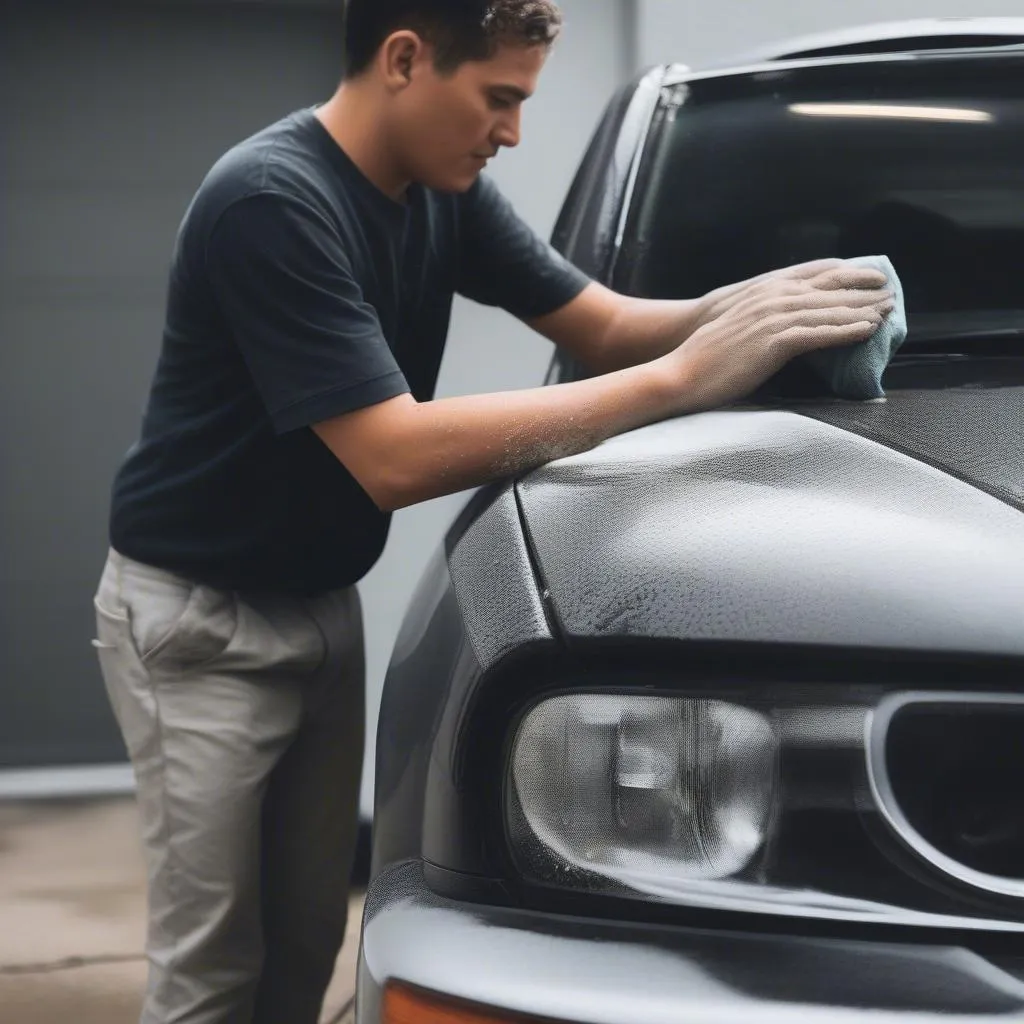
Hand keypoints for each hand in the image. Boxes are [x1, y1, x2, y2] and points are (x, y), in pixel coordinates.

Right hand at [662, 262, 893, 413]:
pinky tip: (868, 330)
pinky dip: (847, 330)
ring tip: (888, 311)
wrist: (679, 375)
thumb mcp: (734, 328)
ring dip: (862, 309)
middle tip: (890, 292)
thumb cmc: (703, 359)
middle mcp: (769, 298)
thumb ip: (761, 320)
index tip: (869, 277)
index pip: (812, 276)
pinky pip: (819, 333)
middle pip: (827, 288)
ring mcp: (771, 318)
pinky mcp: (773, 342)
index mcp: (760, 292)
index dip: (844, 274)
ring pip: (828, 309)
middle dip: (861, 289)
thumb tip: (783, 330)